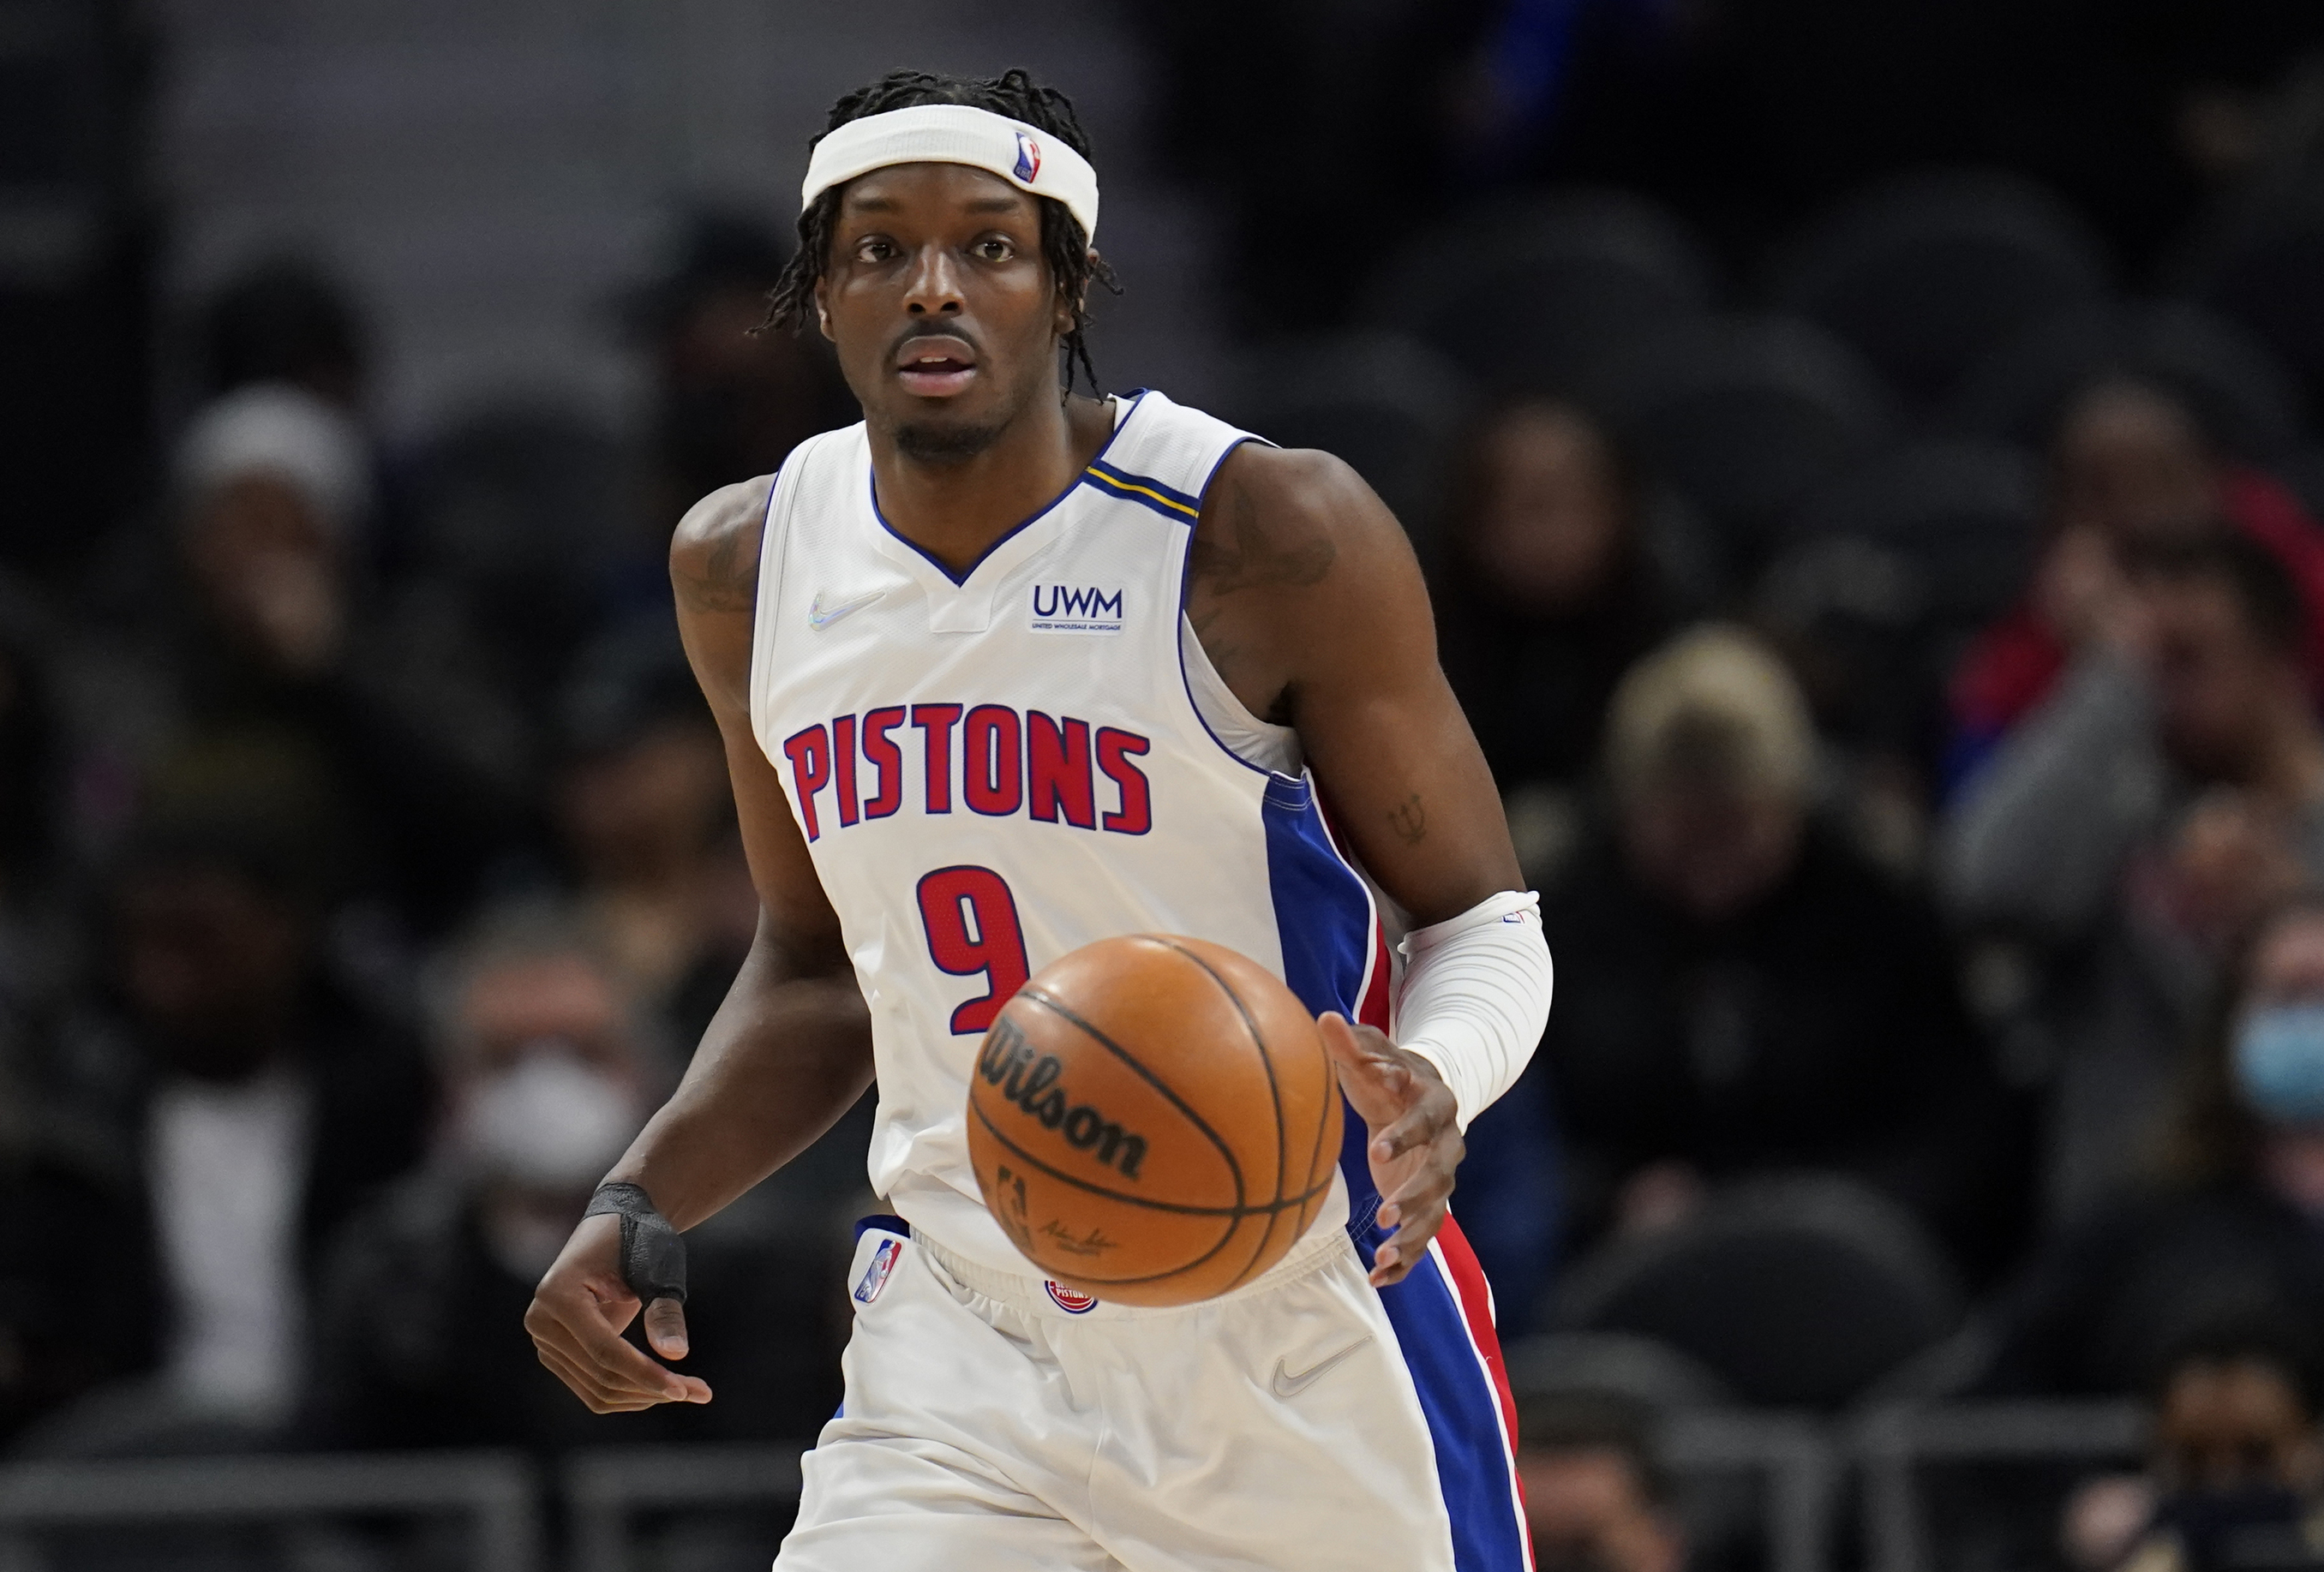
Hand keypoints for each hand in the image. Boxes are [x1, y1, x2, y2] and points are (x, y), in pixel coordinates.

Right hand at [523, 1213, 711, 1412]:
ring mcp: (545, 1339)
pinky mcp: (557, 1352)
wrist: (618, 1225)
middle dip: (652, 1388)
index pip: (605, 1350)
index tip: (684, 1391)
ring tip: (691, 1389)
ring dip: (643, 1396)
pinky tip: (664, 1386)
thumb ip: (664, 1310)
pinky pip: (592, 1386)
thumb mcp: (659, 1268)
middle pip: (601, 1374)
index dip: (645, 1373)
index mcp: (559, 1293)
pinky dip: (629, 1391)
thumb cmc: (640, 1238)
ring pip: (597, 1390)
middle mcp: (542, 1320)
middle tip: (701, 1392)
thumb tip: (676, 1353)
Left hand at [1319, 1011, 1462, 1286]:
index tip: (1376, 1149)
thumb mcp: (1371, 1057)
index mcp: (1435, 1103)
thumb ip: (1351, 1044)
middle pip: (1442, 1173)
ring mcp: (1440, 1178)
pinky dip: (1406, 1261)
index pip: (1425, 1119)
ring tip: (1383, 1256)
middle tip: (1387, 1211)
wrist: (1419, 1097)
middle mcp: (1447, 1144)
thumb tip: (1324, 1018)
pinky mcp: (1428, 1205)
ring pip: (1437, 1214)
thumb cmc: (1386, 1074)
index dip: (1405, 1135)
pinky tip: (1379, 1278)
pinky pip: (1424, 1238)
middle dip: (1417, 1194)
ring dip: (1413, 1237)